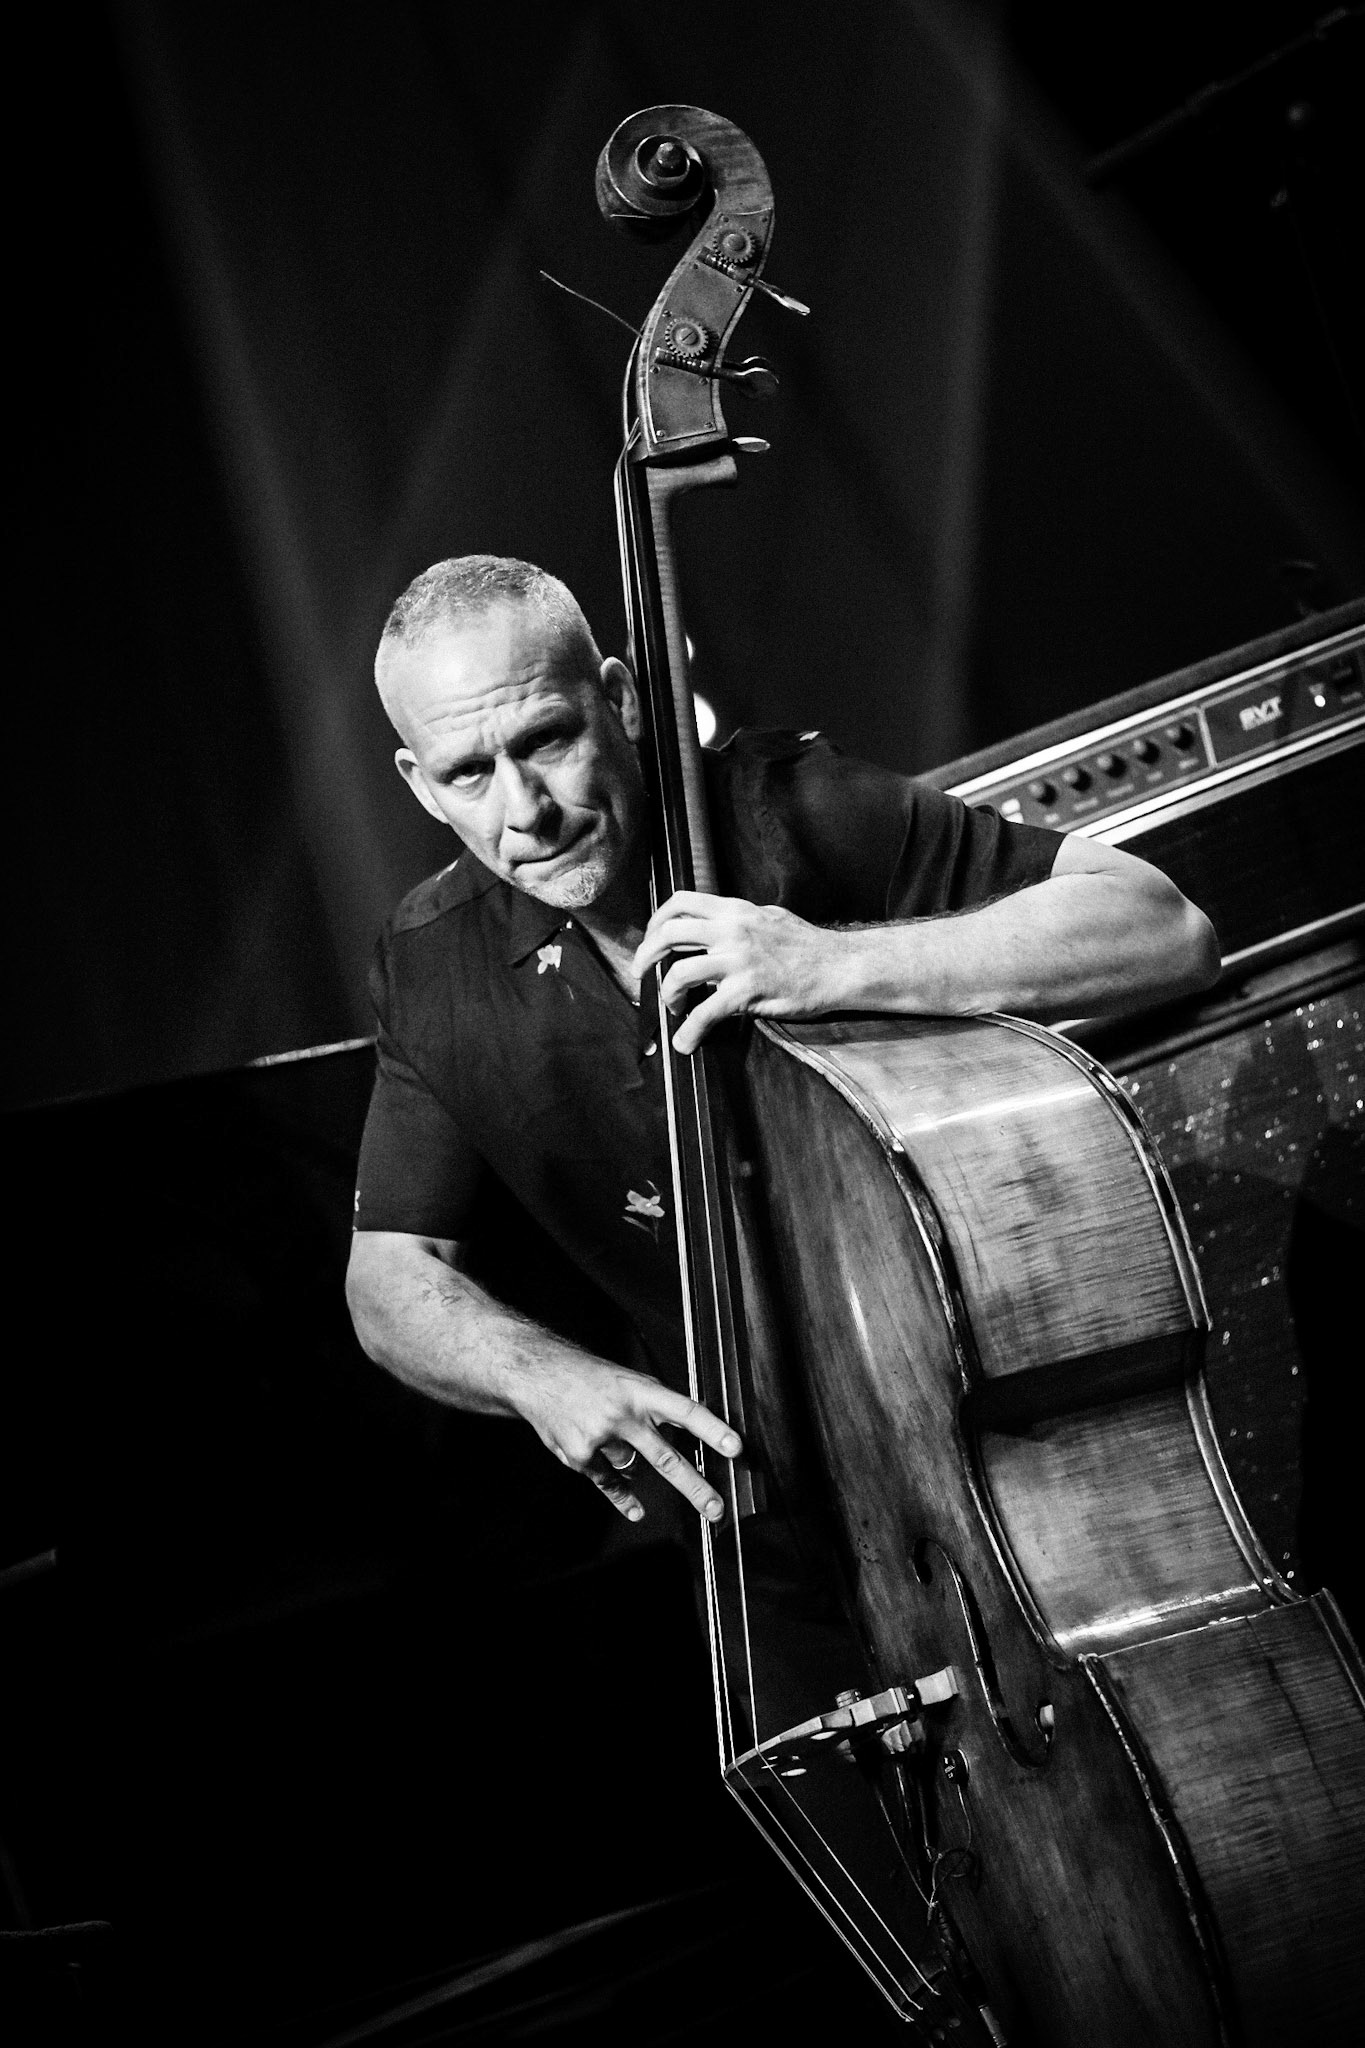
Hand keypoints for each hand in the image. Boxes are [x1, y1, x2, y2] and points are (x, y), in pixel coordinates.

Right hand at [514, 1350, 742, 1524]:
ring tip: (637, 1452)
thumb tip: (692, 1429)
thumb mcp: (629, 1379)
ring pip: (635, 1468)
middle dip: (695, 1487)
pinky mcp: (580, 1457)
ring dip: (635, 1462)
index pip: (685, 1411)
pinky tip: (637, 1509)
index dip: (712, 1430)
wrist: (538, 1375)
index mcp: (640, 1391)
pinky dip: (624, 1496)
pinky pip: (610, 1483)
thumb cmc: (590, 1376)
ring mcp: (600, 1438)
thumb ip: (657, 1404)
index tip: (735, 1448)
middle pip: (667, 1458)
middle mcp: (622, 1415)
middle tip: (718, 1509)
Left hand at [633, 891, 850, 1053]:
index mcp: (735, 910)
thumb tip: (714, 929)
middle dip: (646, 956)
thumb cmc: (808, 946)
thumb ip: (739, 922)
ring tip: (673, 1007)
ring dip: (667, 994)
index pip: (681, 902)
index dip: (656, 920)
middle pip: (669, 934)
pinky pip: (705, 1012)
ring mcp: (738, 960)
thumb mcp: (769, 918)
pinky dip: (688, 1031)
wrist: (840, 967)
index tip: (651, 939)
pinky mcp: (747, 991)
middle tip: (641, 974)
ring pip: (679, 973)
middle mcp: (732, 930)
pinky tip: (685, 1042)